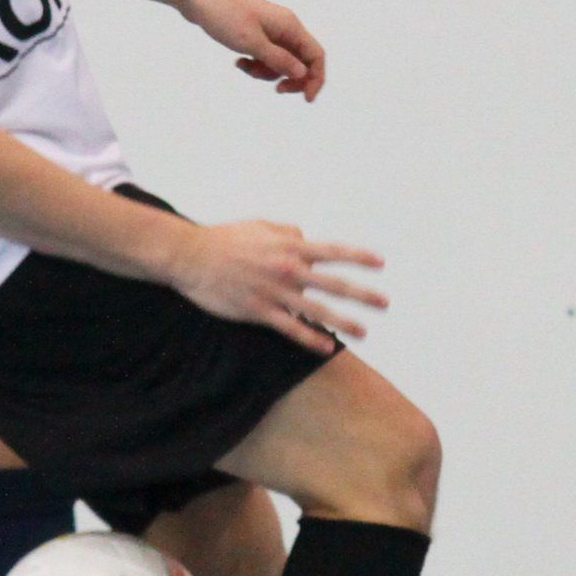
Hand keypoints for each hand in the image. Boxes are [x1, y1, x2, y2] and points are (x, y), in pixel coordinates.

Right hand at [168, 220, 386, 350]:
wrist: (190, 256)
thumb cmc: (223, 238)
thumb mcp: (258, 226)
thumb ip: (286, 231)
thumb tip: (305, 236)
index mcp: (288, 246)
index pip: (332, 250)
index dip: (358, 257)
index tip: (380, 263)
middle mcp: (286, 269)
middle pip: (332, 283)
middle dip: (362, 294)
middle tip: (384, 303)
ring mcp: (273, 291)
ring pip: (316, 309)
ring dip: (343, 321)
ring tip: (364, 331)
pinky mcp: (258, 311)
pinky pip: (290, 328)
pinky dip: (310, 338)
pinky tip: (326, 348)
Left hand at [178, 0, 325, 99]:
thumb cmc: (224, 15)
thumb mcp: (252, 43)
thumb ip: (279, 59)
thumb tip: (303, 73)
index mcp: (289, 26)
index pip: (315, 55)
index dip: (315, 78)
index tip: (306, 99)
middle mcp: (283, 27)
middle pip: (301, 60)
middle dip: (291, 78)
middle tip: (277, 90)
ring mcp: (269, 29)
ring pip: (280, 61)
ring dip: (266, 72)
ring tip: (245, 67)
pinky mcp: (254, 32)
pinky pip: (263, 55)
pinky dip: (255, 64)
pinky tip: (238, 62)